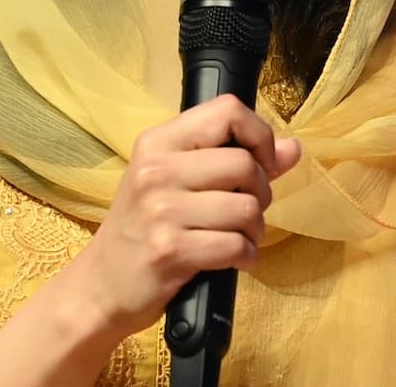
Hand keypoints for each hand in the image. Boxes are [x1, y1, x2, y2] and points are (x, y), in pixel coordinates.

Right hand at [61, 94, 302, 340]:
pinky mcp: (170, 250)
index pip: (227, 110)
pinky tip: (233, 259)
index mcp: (158, 142)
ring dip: (255, 230)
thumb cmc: (143, 229)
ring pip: (247, 208)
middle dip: (261, 192)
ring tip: (240, 237)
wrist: (102, 284)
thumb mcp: (176, 183)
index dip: (259, 136)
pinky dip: (246, 257)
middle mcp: (156, 170)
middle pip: (245, 163)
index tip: (260, 163)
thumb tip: (293, 148)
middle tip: (247, 209)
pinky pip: (236, 246)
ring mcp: (161, 210)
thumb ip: (235, 160)